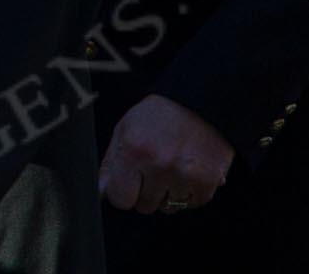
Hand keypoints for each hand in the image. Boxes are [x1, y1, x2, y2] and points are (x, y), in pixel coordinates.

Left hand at [98, 94, 232, 214]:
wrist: (201, 102)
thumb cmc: (161, 113)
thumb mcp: (126, 128)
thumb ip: (112, 162)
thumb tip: (101, 191)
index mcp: (134, 150)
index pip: (120, 198)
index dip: (124, 190)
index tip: (130, 180)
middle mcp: (159, 164)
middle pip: (144, 206)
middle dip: (147, 190)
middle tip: (155, 166)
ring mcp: (185, 174)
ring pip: (168, 207)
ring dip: (169, 192)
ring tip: (173, 166)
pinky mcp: (207, 181)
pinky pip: (192, 204)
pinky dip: (190, 192)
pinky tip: (189, 170)